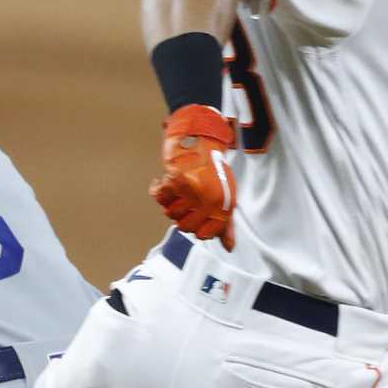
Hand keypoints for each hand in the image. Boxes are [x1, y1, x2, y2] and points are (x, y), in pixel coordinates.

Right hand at [149, 104, 236, 249]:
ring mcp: (191, 192)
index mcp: (221, 206)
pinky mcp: (175, 180)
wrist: (204, 139)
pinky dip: (158, 189)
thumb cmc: (216, 171)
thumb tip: (229, 248)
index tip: (195, 216)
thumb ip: (226, 224)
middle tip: (185, 201)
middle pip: (184, 227)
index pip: (202, 235)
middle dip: (182, 216)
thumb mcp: (228, 198)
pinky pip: (159, 197)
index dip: (197, 229)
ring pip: (170, 214)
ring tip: (178, 189)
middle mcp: (207, 201)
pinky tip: (162, 182)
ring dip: (171, 203)